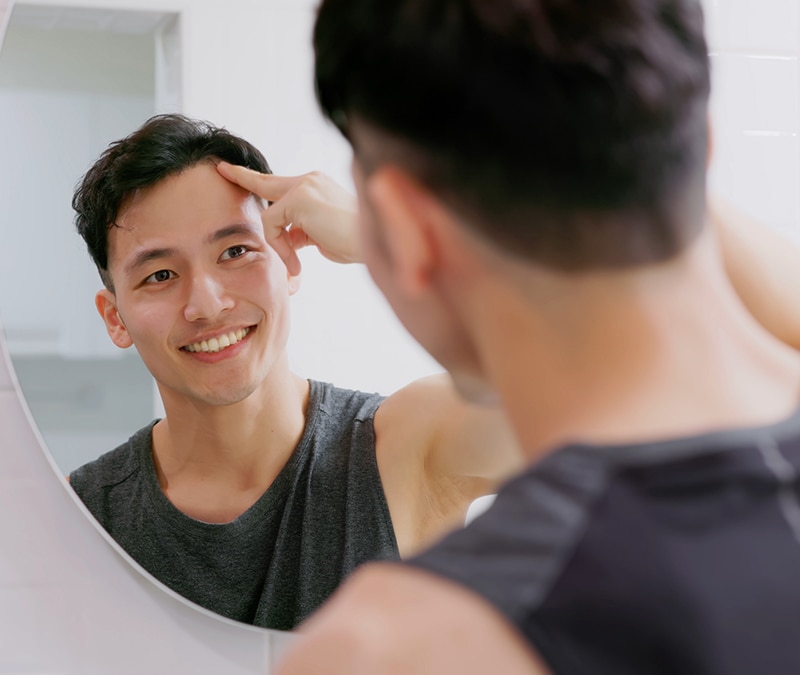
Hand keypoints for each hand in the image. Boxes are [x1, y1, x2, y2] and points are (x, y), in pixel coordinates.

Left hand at [216, 162, 361, 275]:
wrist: (376, 242)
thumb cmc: (356, 244)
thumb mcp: (322, 237)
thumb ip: (300, 232)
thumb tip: (286, 238)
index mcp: (318, 187)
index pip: (282, 186)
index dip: (261, 184)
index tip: (239, 174)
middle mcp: (310, 180)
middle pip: (266, 182)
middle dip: (242, 177)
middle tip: (221, 169)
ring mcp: (304, 186)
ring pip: (270, 215)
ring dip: (278, 244)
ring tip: (296, 266)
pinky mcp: (299, 198)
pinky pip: (273, 225)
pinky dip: (280, 248)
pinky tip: (297, 262)